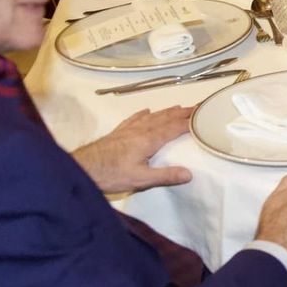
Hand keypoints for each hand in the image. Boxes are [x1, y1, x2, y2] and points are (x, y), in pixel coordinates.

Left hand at [72, 105, 195, 192]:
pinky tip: (147, 111)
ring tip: (178, 107)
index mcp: (148, 140)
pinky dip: (143, 114)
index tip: (203, 115)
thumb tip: (189, 174)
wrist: (83, 168)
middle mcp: (140, 131)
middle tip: (196, 107)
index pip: (174, 128)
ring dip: (166, 111)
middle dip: (181, 113)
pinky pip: (134, 119)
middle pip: (165, 118)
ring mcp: (128, 130)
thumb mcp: (140, 179)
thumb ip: (165, 176)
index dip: (189, 122)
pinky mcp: (118, 132)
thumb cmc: (111, 174)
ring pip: (151, 117)